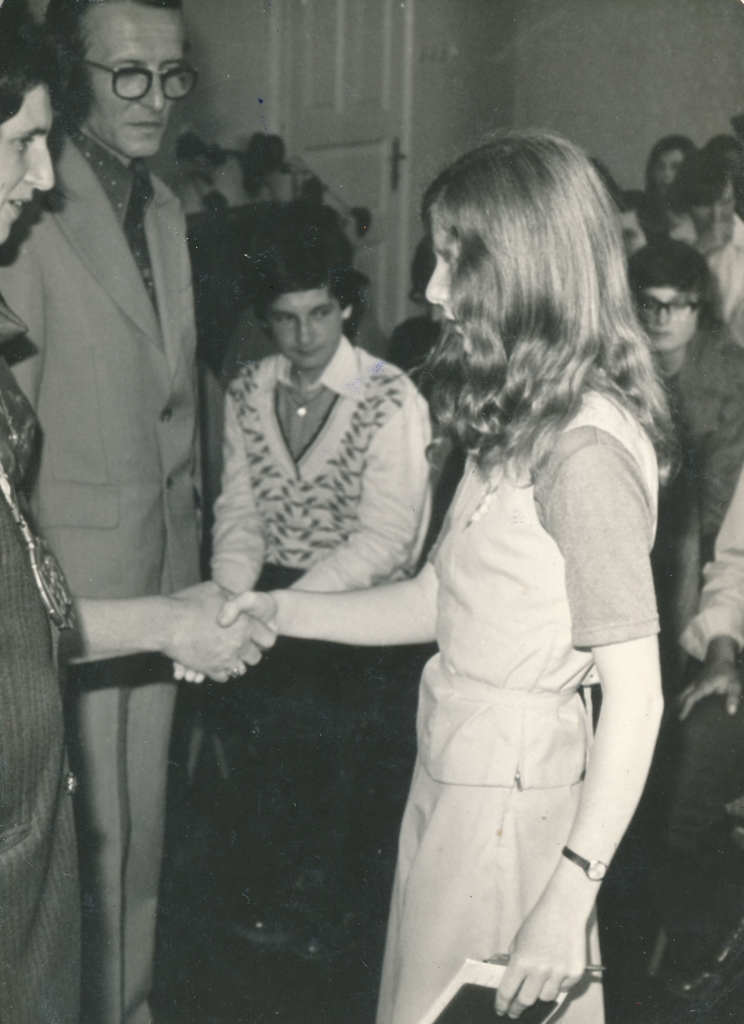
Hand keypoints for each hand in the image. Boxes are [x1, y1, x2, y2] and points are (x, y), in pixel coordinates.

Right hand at [164, 582, 276, 681]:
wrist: (164, 622)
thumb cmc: (187, 602)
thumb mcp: (214, 590)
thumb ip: (230, 598)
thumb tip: (235, 600)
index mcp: (246, 624)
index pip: (269, 639)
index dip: (262, 637)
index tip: (255, 636)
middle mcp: (239, 644)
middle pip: (256, 657)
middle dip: (248, 652)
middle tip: (237, 646)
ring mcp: (225, 659)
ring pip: (240, 670)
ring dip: (234, 663)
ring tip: (223, 655)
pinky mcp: (210, 670)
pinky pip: (223, 676)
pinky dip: (219, 671)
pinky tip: (211, 661)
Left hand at [495, 896, 585, 1017]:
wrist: (564, 909)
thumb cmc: (539, 922)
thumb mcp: (518, 939)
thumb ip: (514, 961)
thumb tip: (513, 983)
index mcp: (521, 960)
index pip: (507, 991)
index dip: (502, 1004)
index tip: (501, 1010)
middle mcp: (540, 970)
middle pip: (526, 1000)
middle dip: (518, 1008)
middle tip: (515, 1011)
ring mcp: (559, 973)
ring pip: (546, 997)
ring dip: (540, 993)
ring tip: (539, 980)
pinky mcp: (575, 974)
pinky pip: (563, 988)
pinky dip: (558, 984)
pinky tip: (557, 969)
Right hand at [678, 636, 740, 719]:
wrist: (720, 656)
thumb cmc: (728, 671)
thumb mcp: (734, 683)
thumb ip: (733, 697)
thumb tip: (731, 712)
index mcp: (703, 686)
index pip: (691, 698)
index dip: (685, 708)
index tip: (680, 717)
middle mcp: (696, 684)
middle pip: (682, 696)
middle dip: (676, 706)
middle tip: (672, 718)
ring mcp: (694, 682)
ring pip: (682, 693)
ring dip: (678, 702)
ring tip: (673, 713)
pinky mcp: (695, 681)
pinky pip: (686, 691)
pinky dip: (682, 697)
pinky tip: (681, 703)